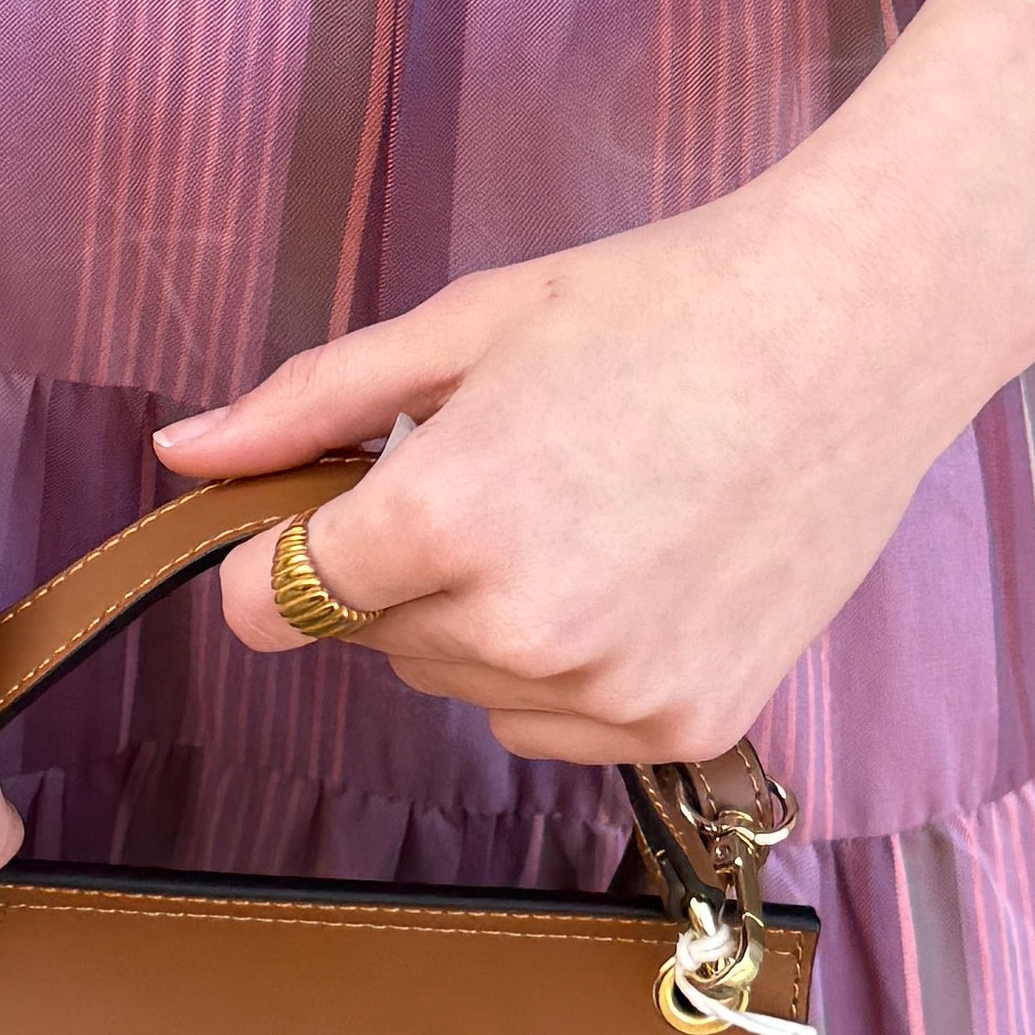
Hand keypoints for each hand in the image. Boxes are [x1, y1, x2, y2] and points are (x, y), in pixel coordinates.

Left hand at [150, 121, 1034, 766]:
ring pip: (461, 684)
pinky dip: (565, 664)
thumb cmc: (656, 306)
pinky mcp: (683, 727)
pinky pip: (553, 723)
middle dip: (397, 566)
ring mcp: (609, 694)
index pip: (275, 601)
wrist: (852, 334)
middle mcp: (519, 628)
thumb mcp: (465, 326)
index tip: (332, 505)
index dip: (282, 551)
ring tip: (580, 503)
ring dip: (480, 616)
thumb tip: (182, 454)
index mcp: (445, 519)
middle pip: (372, 639)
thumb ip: (308, 404)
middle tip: (500, 463)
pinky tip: (634, 563)